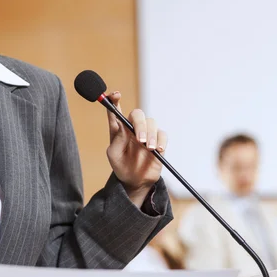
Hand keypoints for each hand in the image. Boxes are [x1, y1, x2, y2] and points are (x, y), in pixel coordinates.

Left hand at [105, 92, 166, 206]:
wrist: (135, 181)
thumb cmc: (121, 166)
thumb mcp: (114, 155)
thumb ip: (116, 140)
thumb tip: (122, 126)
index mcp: (118, 129)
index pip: (115, 109)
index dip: (114, 99)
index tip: (116, 95)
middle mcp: (132, 128)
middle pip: (138, 114)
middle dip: (140, 124)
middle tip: (140, 140)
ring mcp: (146, 134)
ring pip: (151, 122)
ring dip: (150, 134)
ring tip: (149, 148)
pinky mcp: (158, 142)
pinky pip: (162, 134)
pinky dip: (161, 140)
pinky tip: (158, 149)